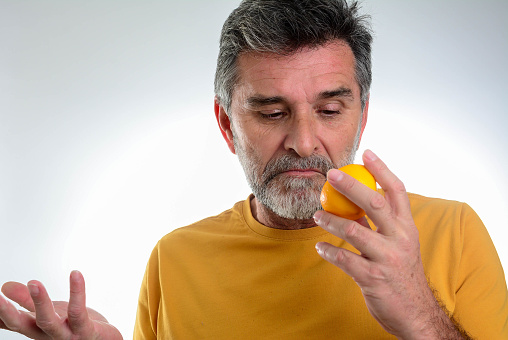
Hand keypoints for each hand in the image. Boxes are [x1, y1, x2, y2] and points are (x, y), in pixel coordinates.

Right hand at [0, 271, 122, 339]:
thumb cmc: (74, 327)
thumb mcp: (49, 310)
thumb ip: (28, 300)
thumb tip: (5, 286)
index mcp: (36, 328)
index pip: (12, 322)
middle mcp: (47, 334)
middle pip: (23, 325)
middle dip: (8, 312)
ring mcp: (65, 334)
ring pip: (49, 320)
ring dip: (40, 302)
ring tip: (33, 283)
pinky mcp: (85, 330)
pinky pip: (79, 311)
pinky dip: (77, 292)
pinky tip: (75, 274)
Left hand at [314, 150, 464, 338]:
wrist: (415, 313)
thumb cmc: (401, 272)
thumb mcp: (398, 243)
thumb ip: (380, 223)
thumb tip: (355, 200)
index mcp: (407, 226)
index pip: (397, 190)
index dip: (382, 169)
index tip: (366, 153)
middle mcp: (401, 238)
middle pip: (374, 202)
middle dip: (350, 185)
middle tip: (330, 174)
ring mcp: (388, 258)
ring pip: (354, 230)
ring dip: (330, 220)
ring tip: (316, 215)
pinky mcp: (374, 277)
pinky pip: (344, 259)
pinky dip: (328, 250)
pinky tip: (320, 247)